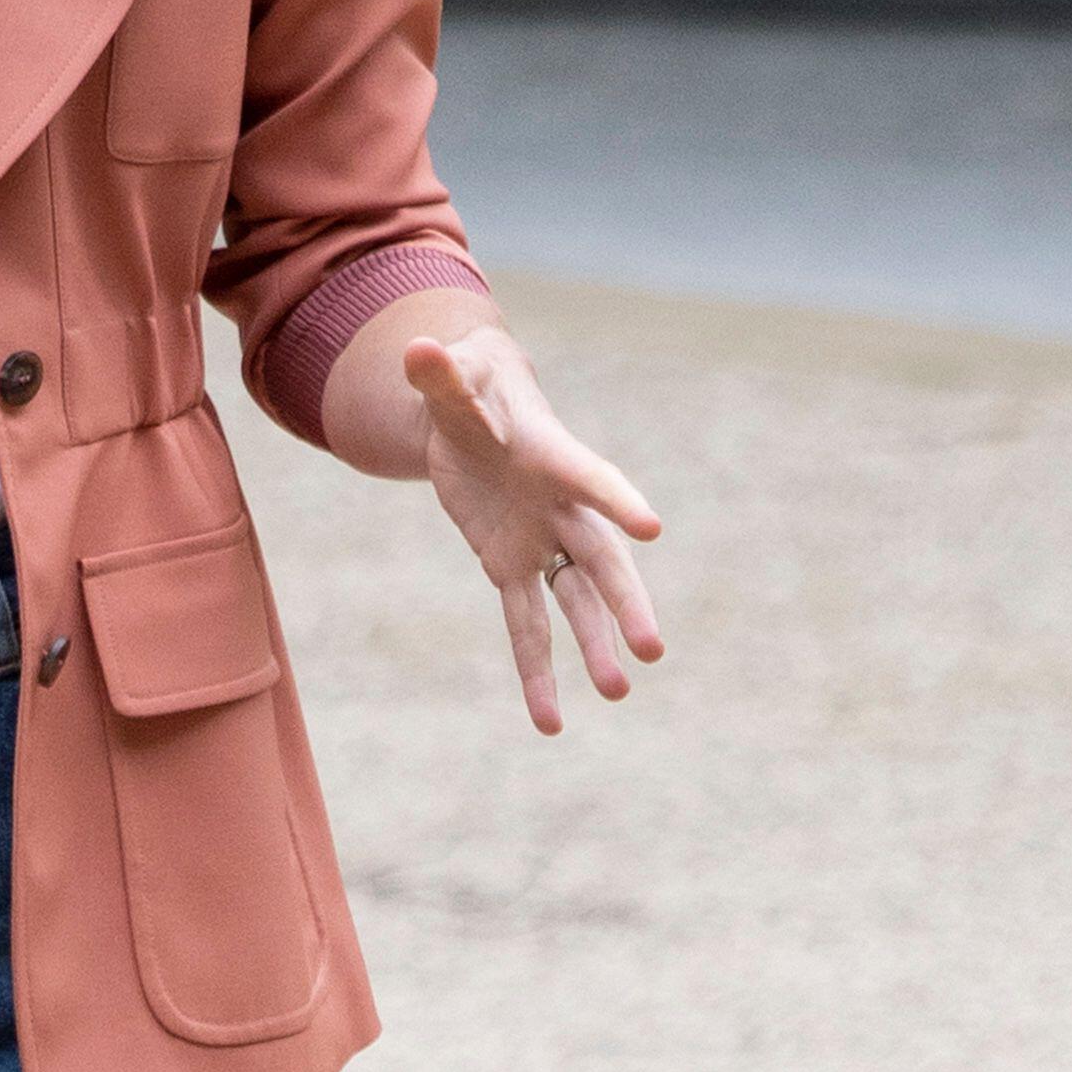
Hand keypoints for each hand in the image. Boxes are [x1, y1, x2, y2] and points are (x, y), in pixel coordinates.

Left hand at [402, 327, 665, 734]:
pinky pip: (527, 624)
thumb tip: (418, 349)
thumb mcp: (452, 377)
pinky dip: (536, 669)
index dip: (616, 499)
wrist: (471, 408)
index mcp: (552, 455)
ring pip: (575, 602)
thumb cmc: (470, 383)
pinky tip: (549, 722)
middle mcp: (559, 506)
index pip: (589, 478)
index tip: (650, 526)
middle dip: (625, 603)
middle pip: (600, 560)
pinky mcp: (510, 566)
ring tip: (618, 693)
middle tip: (652, 646)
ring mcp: (540, 541)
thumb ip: (439, 376)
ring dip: (593, 647)